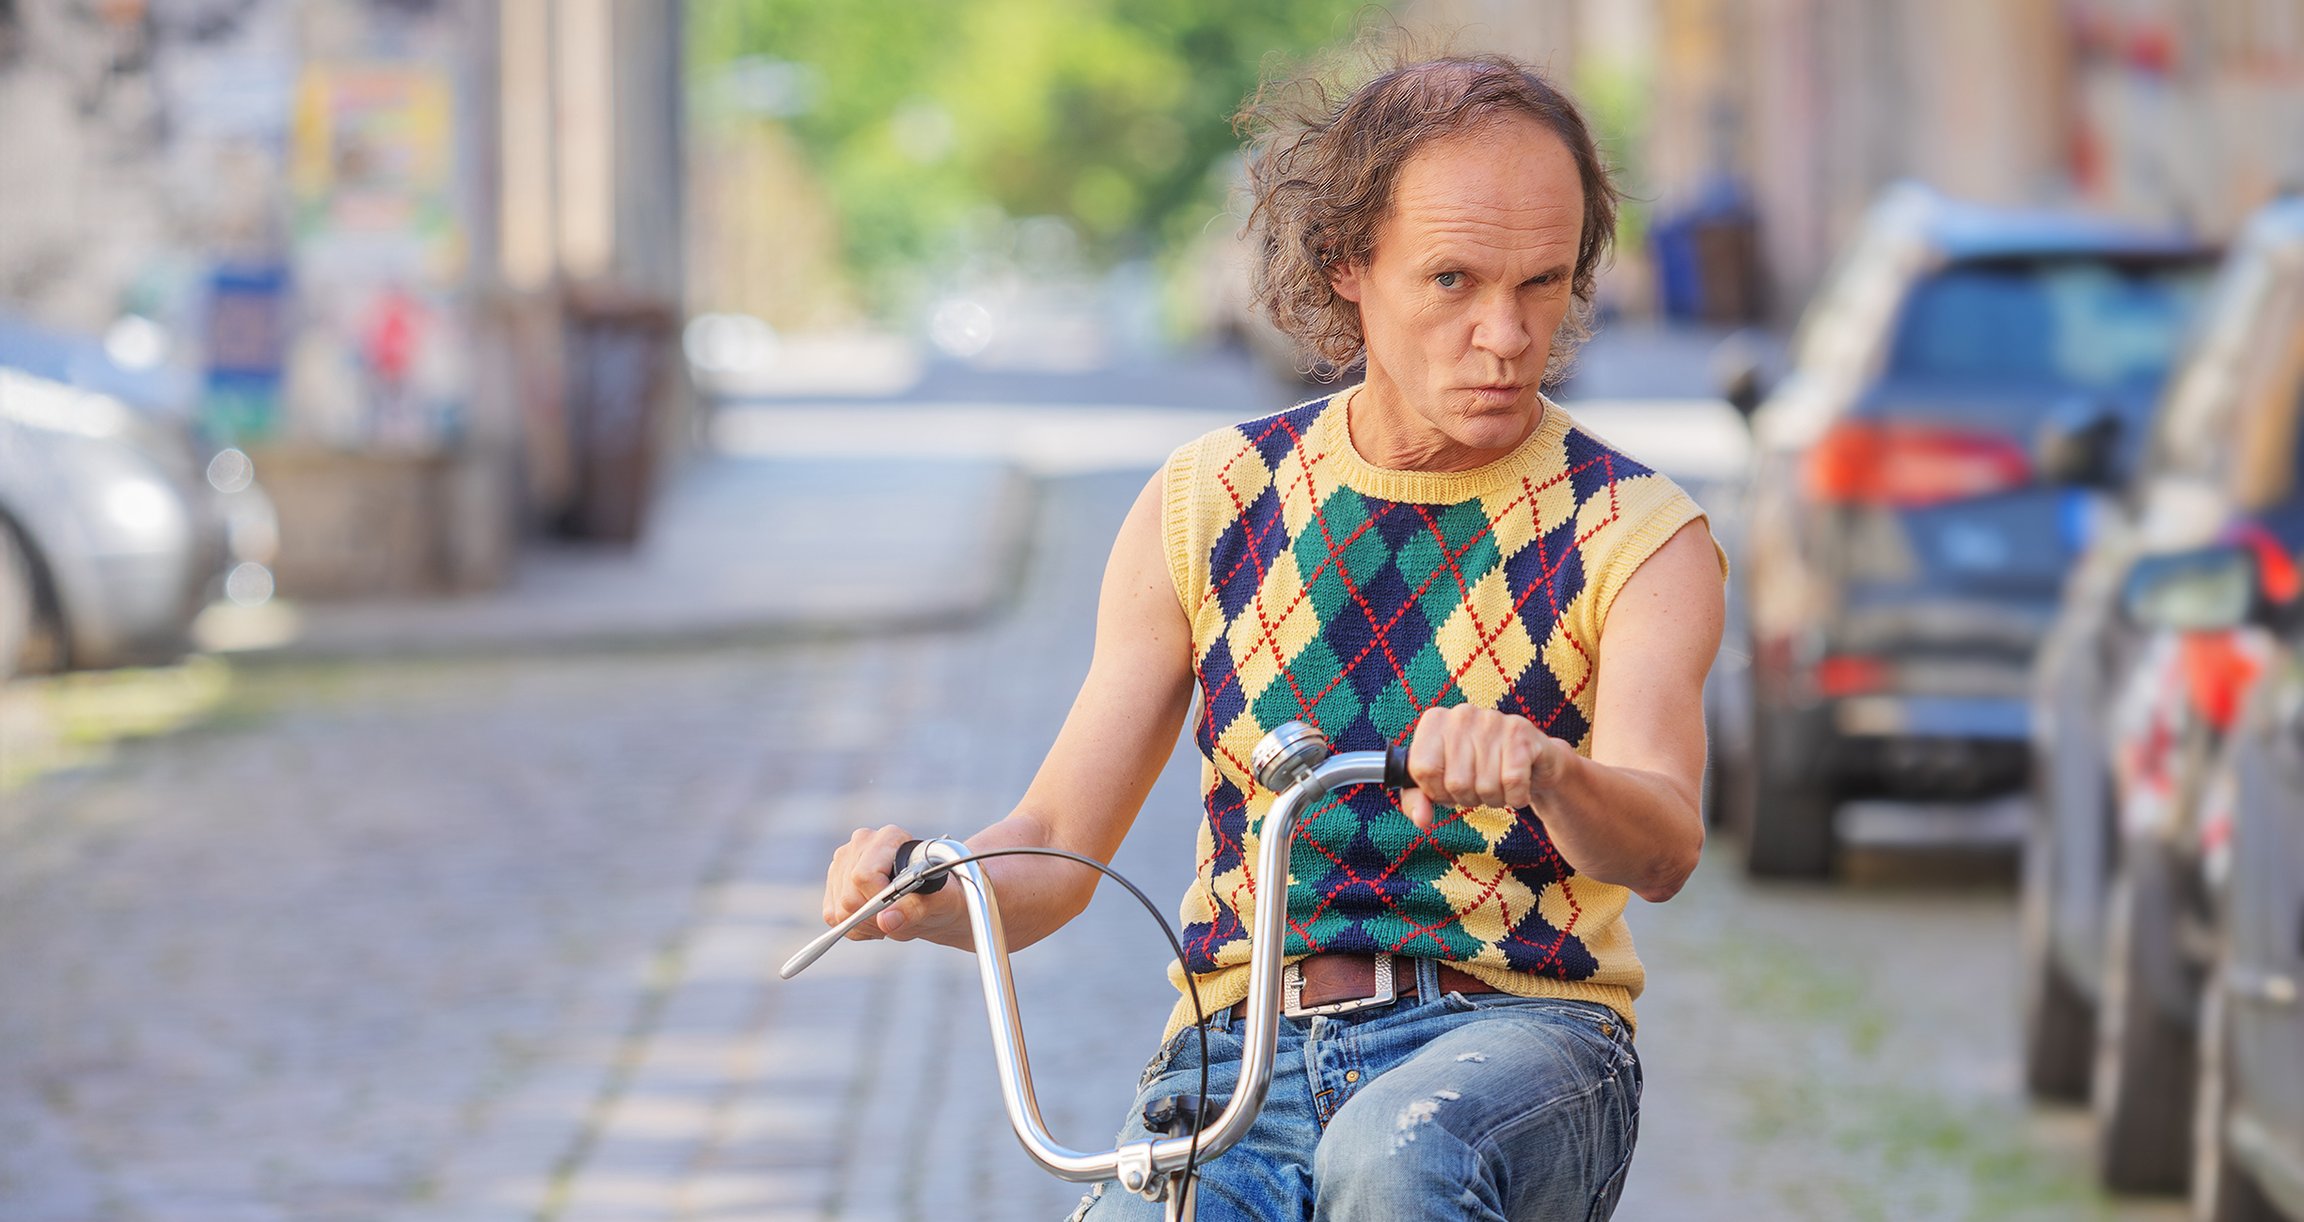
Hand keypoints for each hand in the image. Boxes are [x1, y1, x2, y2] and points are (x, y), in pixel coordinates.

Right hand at [823, 824, 963, 941]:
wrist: (932, 899)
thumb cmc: (938, 895)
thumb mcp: (938, 903)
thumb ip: (914, 909)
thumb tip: (886, 920)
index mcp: (889, 838)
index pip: (865, 875)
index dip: (877, 902)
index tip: (897, 912)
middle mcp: (861, 843)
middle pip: (849, 895)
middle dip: (873, 918)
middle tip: (897, 919)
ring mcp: (843, 861)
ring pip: (839, 909)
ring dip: (866, 924)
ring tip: (889, 917)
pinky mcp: (834, 880)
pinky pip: (833, 916)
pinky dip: (855, 927)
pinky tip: (876, 918)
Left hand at [1396, 705, 1571, 829]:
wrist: (1533, 762)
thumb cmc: (1479, 771)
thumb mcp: (1442, 784)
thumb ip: (1419, 800)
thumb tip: (1420, 819)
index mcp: (1435, 721)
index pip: (1422, 769)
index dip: (1436, 791)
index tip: (1448, 788)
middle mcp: (1462, 714)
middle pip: (1455, 782)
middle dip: (1468, 798)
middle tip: (1479, 786)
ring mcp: (1492, 720)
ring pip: (1485, 785)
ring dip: (1493, 798)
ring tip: (1498, 783)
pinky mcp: (1520, 733)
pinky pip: (1512, 782)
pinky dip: (1516, 796)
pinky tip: (1517, 786)